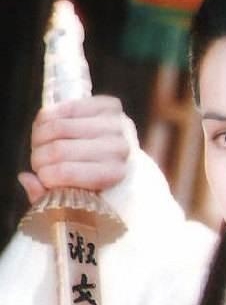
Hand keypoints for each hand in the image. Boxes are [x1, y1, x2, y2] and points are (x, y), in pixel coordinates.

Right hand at [18, 95, 135, 204]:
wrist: (120, 153)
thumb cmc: (93, 178)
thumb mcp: (75, 198)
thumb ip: (50, 196)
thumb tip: (27, 178)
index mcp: (113, 176)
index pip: (65, 172)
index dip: (44, 175)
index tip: (42, 177)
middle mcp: (119, 149)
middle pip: (57, 149)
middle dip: (39, 157)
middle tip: (38, 161)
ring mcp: (116, 125)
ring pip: (58, 126)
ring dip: (39, 137)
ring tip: (40, 144)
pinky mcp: (110, 106)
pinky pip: (65, 107)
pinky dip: (47, 117)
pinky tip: (45, 126)